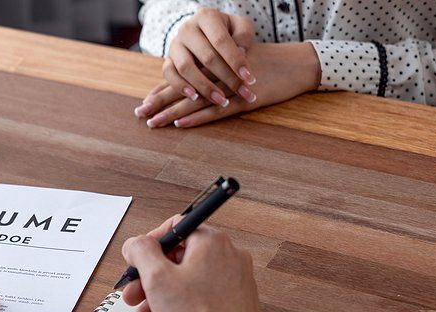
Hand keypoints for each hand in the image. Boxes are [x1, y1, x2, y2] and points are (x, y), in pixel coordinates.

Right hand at [121, 218, 272, 311]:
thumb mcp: (157, 278)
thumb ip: (141, 251)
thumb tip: (136, 243)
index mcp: (212, 242)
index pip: (176, 227)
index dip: (150, 243)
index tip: (136, 259)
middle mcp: (228, 258)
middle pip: (179, 261)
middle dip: (149, 280)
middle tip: (134, 295)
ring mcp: (235, 283)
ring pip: (187, 285)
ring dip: (160, 300)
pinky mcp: (236, 306)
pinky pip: (201, 303)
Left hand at [136, 42, 321, 128]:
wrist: (294, 64)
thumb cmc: (265, 65)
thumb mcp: (237, 63)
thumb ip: (217, 71)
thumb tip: (195, 85)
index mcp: (214, 63)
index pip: (183, 76)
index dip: (163, 89)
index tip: (145, 101)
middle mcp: (218, 73)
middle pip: (183, 88)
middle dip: (160, 101)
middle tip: (140, 113)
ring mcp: (229, 87)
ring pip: (195, 100)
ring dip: (172, 112)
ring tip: (154, 122)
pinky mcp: (242, 100)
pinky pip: (216, 110)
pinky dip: (197, 117)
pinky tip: (181, 123)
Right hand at [138, 8, 256, 110]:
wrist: (203, 32)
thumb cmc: (227, 31)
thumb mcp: (239, 26)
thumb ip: (243, 37)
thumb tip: (241, 55)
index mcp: (206, 17)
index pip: (221, 41)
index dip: (235, 61)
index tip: (249, 78)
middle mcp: (187, 29)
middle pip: (206, 57)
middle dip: (226, 78)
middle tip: (241, 92)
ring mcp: (175, 45)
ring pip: (186, 68)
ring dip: (205, 87)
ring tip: (221, 100)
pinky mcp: (168, 60)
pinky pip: (169, 74)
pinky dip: (180, 87)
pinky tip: (195, 98)